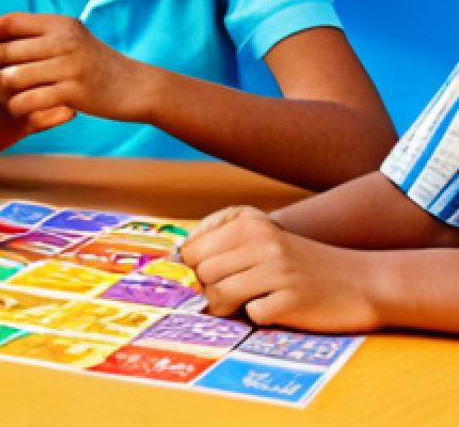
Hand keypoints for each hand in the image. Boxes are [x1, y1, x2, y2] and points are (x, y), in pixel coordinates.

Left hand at [0, 12, 148, 126]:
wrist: (134, 86)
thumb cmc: (94, 63)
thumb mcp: (71, 39)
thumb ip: (38, 35)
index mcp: (60, 24)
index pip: (11, 21)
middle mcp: (64, 41)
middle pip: (7, 50)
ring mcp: (69, 67)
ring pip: (13, 77)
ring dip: (1, 88)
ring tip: (3, 92)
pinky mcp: (73, 93)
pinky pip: (29, 100)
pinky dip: (18, 106)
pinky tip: (19, 108)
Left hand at [181, 206, 382, 332]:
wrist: (361, 281)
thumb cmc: (300, 262)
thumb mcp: (263, 237)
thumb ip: (223, 241)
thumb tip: (178, 258)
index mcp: (248, 222)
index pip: (192, 249)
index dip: (193, 269)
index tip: (206, 276)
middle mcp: (260, 241)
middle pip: (202, 273)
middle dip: (209, 289)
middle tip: (229, 294)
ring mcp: (276, 270)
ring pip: (218, 295)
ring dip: (226, 307)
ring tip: (245, 303)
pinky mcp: (290, 300)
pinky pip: (251, 315)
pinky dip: (258, 316)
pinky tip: (274, 308)